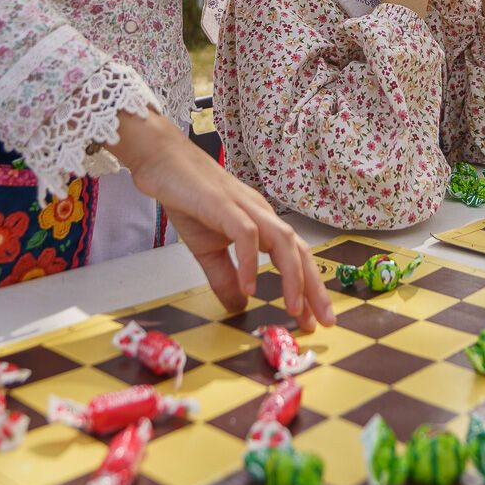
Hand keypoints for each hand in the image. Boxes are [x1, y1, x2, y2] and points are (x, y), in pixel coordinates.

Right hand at [113, 112, 337, 327]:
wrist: (162, 162)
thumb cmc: (188, 199)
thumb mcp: (207, 249)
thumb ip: (224, 277)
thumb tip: (240, 305)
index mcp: (262, 224)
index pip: (294, 258)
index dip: (308, 290)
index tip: (313, 321)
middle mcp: (261, 214)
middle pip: (299, 251)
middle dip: (313, 288)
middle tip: (321, 322)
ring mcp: (245, 207)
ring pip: (283, 241)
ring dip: (292, 276)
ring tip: (292, 309)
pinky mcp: (224, 204)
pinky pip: (246, 234)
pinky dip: (251, 261)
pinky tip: (249, 286)